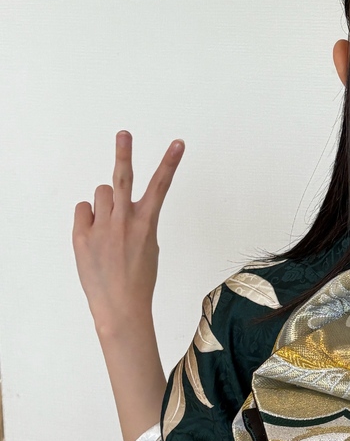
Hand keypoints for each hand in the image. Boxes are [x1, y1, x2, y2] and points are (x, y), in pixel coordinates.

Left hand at [73, 132, 183, 338]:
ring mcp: (101, 228)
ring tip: (109, 223)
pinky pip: (83, 210)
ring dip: (105, 201)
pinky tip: (95, 234)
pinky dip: (88, 217)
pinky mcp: (81, 236)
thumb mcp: (149, 245)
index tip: (177, 143)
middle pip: (122, 178)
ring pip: (101, 192)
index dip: (170, 162)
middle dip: (124, 153)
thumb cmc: (139, 278)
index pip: (160, 186)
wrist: (120, 307)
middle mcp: (123, 222)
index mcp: (146, 223)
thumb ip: (136, 220)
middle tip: (124, 134)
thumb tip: (117, 203)